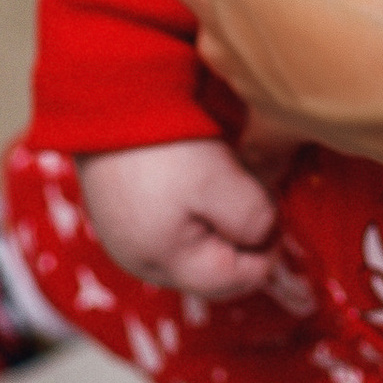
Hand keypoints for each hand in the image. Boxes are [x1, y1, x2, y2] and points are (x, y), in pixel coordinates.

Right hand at [77, 135, 281, 299]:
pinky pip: (166, 226)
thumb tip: (264, 235)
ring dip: (216, 222)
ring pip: (190, 247)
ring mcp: (124, 238)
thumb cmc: (163, 146)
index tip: (277, 210)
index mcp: (166, 264)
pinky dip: (189, 208)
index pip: (236, 280)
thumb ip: (252, 219)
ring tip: (222, 180)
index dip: (267, 250)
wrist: (104, 101)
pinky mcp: (117, 213)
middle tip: (254, 193)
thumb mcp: (219, 182)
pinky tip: (193, 174)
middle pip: (211, 269)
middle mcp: (141, 261)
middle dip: (240, 238)